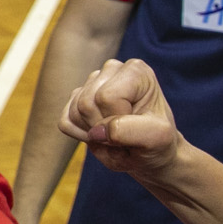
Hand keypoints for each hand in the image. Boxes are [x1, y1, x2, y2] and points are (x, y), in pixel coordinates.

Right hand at [58, 57, 186, 183]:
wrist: (148, 154)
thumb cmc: (157, 143)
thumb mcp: (156, 139)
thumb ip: (131, 130)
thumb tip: (96, 132)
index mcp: (136, 71)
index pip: (106, 97)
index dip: (117, 119)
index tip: (136, 127)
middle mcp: (112, 69)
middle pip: (86, 103)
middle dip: (103, 127)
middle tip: (124, 135)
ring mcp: (92, 82)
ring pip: (75, 112)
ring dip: (93, 133)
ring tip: (115, 135)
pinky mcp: (76, 98)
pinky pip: (65, 121)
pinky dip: (81, 135)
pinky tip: (101, 133)